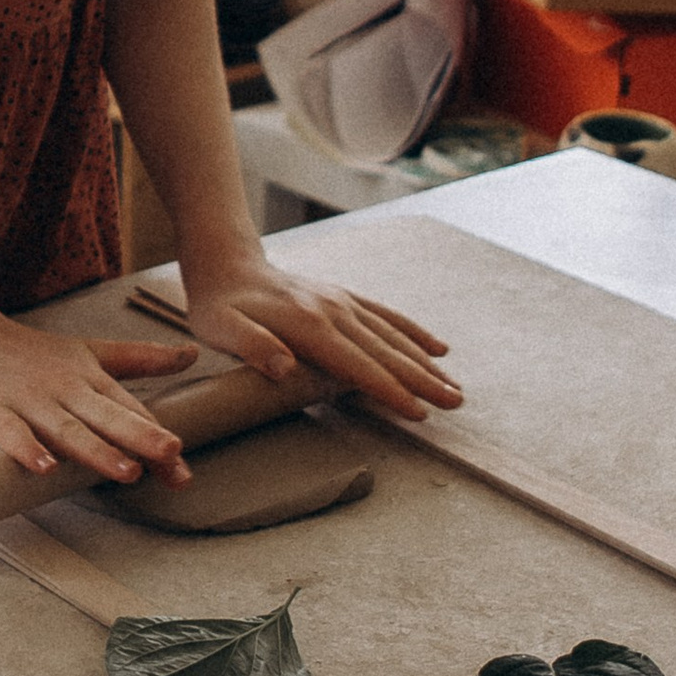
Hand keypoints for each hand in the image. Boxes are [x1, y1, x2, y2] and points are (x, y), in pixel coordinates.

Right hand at [0, 280, 199, 482]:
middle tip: (171, 454)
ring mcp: (29, 401)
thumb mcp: (91, 352)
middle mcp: (65, 390)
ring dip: (96, 450)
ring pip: (67, 428)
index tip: (182, 466)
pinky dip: (27, 449)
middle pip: (106, 416)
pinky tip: (45, 467)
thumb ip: (140, 359)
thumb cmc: (31, 354)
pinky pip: (11, 433)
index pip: (129, 410)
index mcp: (90, 380)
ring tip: (125, 471)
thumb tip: (193, 354)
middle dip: (139, 436)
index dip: (156, 436)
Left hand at [180, 252, 459, 419]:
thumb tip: (285, 368)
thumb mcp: (221, 329)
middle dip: (423, 380)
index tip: (417, 411)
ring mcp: (342, 302)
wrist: (226, 263)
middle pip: (386, 351)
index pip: (358, 365)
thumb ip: (253, 346)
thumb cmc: (219, 305)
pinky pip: (386, 315)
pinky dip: (414, 332)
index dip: (389, 390)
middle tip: (456, 403)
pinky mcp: (343, 298)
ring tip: (455, 386)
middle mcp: (334, 311)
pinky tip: (437, 348)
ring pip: (393, 335)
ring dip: (425, 362)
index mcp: (309, 325)